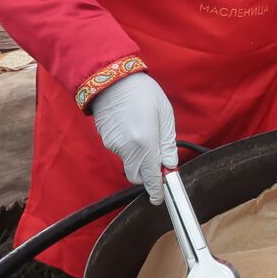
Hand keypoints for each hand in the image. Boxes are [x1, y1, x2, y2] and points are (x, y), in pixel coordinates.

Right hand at [92, 73, 177, 204]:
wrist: (111, 79)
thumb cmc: (143, 93)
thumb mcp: (165, 114)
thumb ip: (168, 142)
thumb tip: (170, 164)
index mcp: (145, 142)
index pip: (150, 177)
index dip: (156, 190)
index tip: (160, 198)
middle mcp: (127, 149)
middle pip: (137, 176)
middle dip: (148, 174)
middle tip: (160, 160)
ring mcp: (113, 146)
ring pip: (129, 164)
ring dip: (140, 159)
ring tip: (147, 134)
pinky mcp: (106, 141)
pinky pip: (121, 152)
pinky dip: (130, 148)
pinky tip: (135, 129)